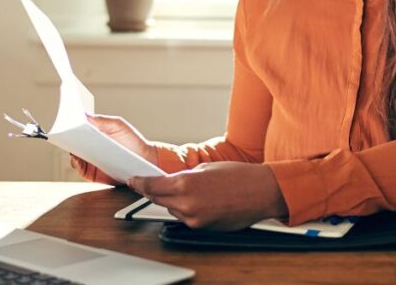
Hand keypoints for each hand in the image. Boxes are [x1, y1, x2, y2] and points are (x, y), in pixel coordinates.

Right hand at [70, 113, 157, 185]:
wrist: (144, 160)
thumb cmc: (132, 141)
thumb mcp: (118, 126)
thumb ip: (102, 120)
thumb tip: (84, 115)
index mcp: (94, 133)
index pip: (78, 128)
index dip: (71, 124)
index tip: (67, 121)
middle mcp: (89, 146)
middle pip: (73, 141)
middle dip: (68, 137)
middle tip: (66, 133)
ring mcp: (89, 160)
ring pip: (73, 155)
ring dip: (71, 150)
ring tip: (72, 145)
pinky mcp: (91, 173)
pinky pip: (79, 169)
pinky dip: (76, 164)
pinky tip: (77, 159)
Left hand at [128, 162, 288, 230]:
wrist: (262, 192)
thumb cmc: (239, 176)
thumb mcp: (206, 168)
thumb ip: (185, 175)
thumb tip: (171, 181)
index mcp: (185, 183)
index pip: (152, 186)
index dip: (139, 183)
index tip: (134, 180)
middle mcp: (187, 203)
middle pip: (158, 199)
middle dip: (153, 191)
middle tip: (150, 184)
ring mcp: (194, 218)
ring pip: (172, 209)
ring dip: (173, 200)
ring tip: (190, 190)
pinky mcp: (202, 227)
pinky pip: (185, 217)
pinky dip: (186, 209)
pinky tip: (199, 200)